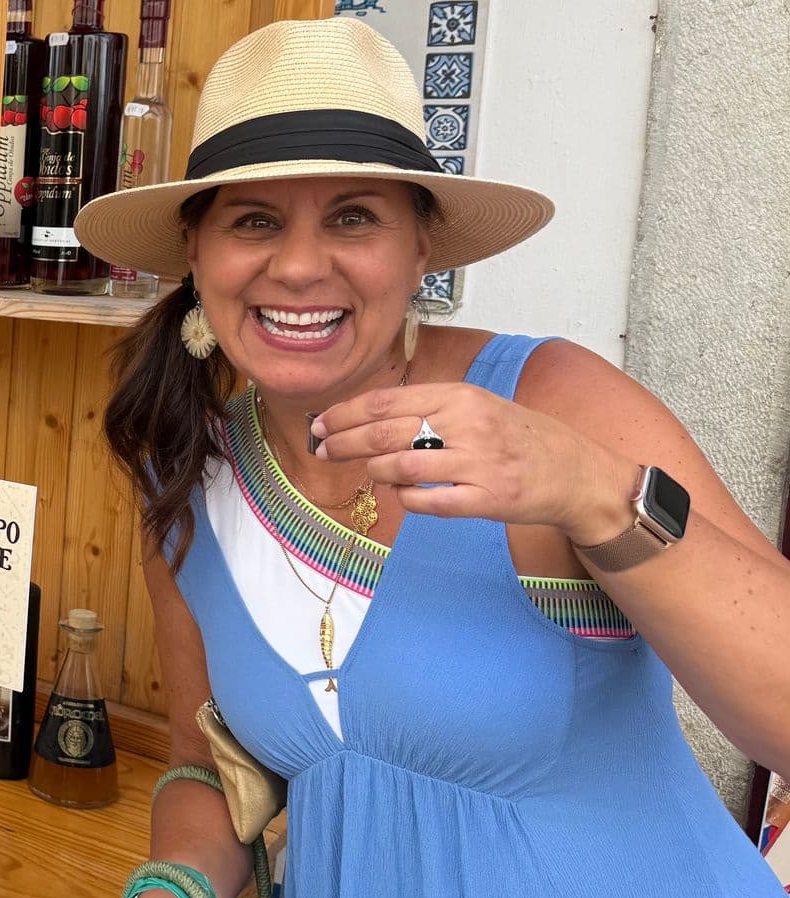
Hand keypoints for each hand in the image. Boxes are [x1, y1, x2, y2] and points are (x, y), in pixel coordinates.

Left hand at [312, 381, 638, 545]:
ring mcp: (478, 462)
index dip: (344, 415)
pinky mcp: (488, 498)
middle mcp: (467, 424)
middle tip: (321, 451)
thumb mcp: (477, 406)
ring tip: (374, 472)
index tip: (320, 425)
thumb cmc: (520, 438)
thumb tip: (369, 419)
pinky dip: (408, 499)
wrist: (577, 473)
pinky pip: (430, 501)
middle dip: (343, 443)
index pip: (385, 402)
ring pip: (402, 466)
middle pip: (384, 432)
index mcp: (460, 396)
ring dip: (377, 471)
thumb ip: (428, 408)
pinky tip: (406, 494)